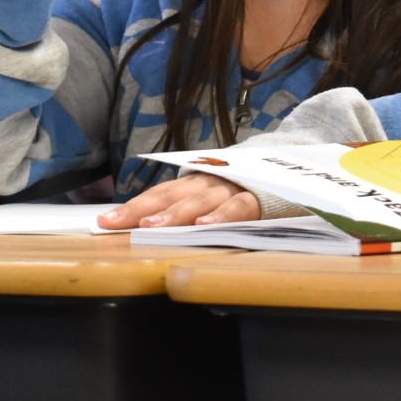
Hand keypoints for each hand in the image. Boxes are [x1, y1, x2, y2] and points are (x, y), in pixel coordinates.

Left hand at [97, 173, 263, 228]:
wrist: (297, 171)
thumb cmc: (246, 192)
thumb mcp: (214, 198)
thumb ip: (188, 209)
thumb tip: (147, 230)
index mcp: (196, 184)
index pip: (159, 194)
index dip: (132, 207)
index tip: (104, 222)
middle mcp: (209, 183)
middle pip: (171, 195)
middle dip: (142, 209)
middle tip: (116, 223)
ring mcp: (233, 188)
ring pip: (200, 200)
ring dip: (176, 213)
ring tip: (152, 226)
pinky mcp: (260, 198)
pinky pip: (239, 207)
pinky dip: (222, 215)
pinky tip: (205, 226)